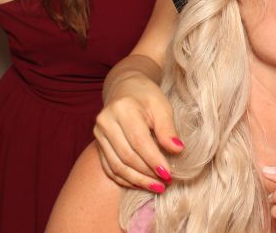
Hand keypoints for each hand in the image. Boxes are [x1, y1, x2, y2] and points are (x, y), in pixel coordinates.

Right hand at [93, 73, 182, 190]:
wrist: (125, 88)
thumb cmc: (147, 97)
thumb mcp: (162, 107)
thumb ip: (168, 129)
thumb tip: (178, 150)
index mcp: (123, 109)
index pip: (139, 141)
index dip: (154, 160)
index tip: (168, 174)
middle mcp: (106, 122)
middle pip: (127, 156)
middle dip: (147, 173)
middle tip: (165, 183)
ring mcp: (98, 134)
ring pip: (116, 166)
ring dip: (137, 180)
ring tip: (156, 187)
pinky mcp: (97, 144)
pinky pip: (109, 168)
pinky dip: (125, 179)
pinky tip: (140, 183)